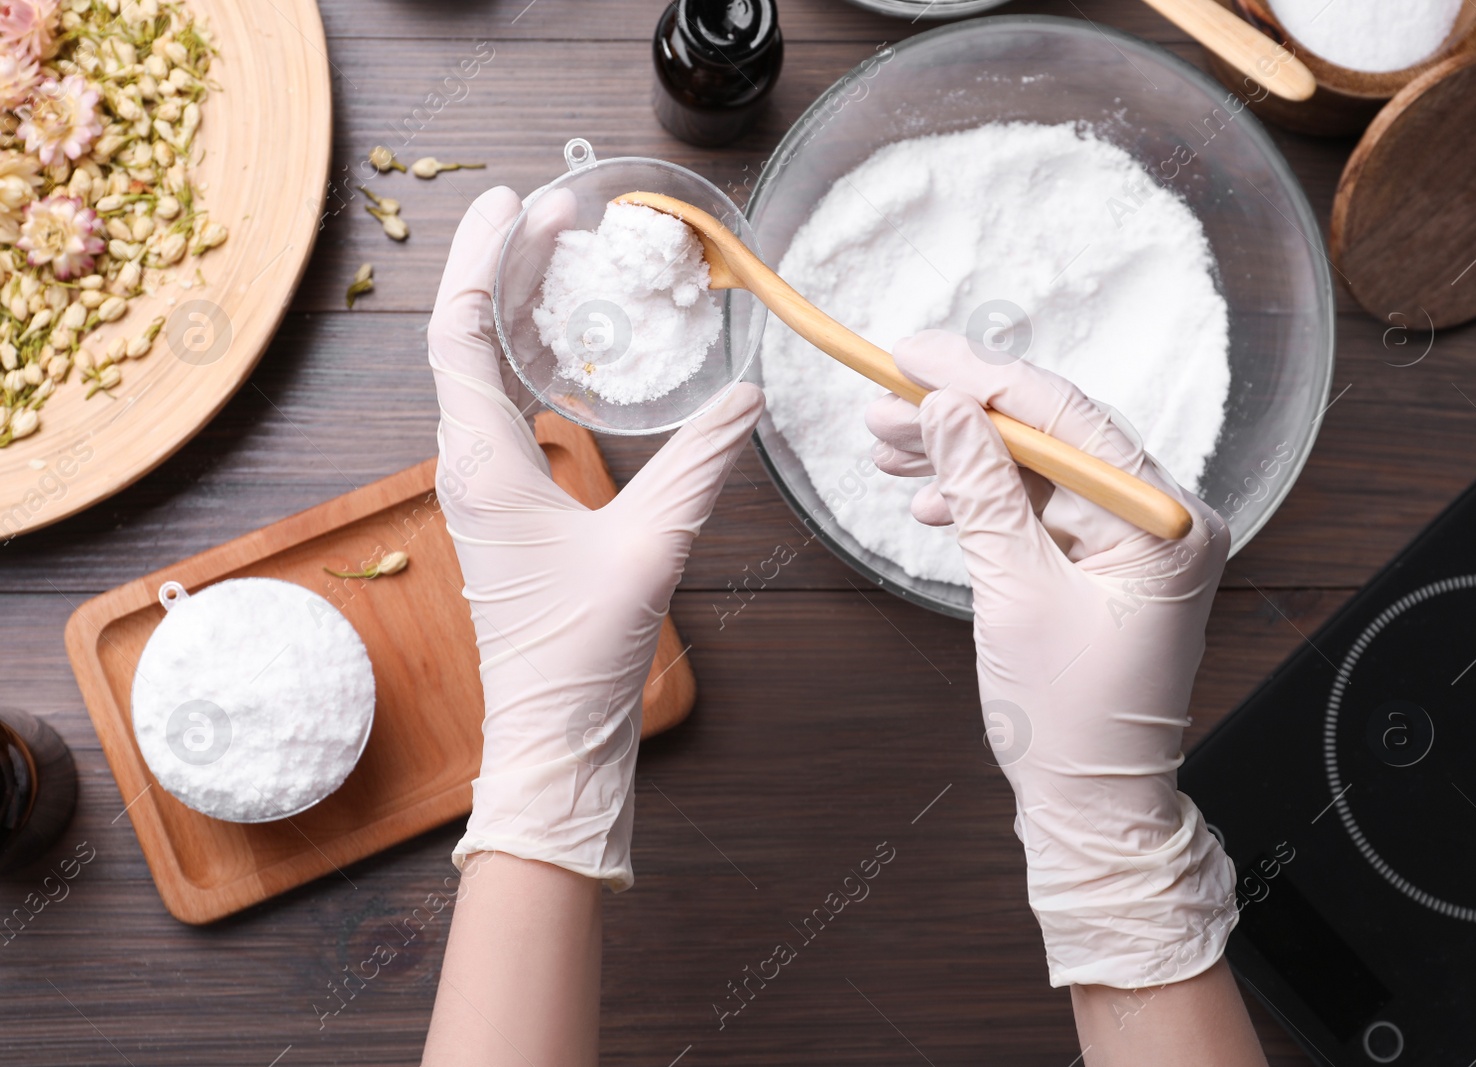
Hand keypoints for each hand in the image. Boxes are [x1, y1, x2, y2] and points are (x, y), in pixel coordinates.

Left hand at [428, 186, 763, 888]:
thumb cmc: (582, 653)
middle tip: (558, 215)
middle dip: (508, 268)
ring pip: (485, 373)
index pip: (462, 333)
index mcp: (483, 464)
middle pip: (470, 339)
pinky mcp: (504, 509)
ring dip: (518, 312)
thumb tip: (746, 397)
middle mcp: (468, 467)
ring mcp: (482, 488)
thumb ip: (701, 466)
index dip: (483, 259)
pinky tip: (573, 350)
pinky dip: (532, 361)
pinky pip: (505, 409)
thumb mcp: (652, 548)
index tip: (513, 205)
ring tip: (564, 261)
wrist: (554, 732)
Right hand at [866, 330, 1235, 987]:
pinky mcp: (1108, 561)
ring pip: (1038, 469)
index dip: (980, 378)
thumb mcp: (1015, 595)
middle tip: (884, 400)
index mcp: (1166, 522)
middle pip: (1051, 435)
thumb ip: (982, 492)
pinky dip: (985, 500)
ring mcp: (1137, 539)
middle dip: (961, 416)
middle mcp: (1164, 518)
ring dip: (962, 456)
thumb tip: (946, 407)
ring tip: (886, 445)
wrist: (1093, 804)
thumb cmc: (1070, 720)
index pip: (1066, 417)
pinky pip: (1042, 508)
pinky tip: (930, 498)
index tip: (911, 355)